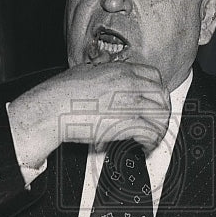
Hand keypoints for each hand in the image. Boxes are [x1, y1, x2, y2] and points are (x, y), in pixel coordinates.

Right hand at [9, 62, 169, 166]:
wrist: (53, 108)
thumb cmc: (62, 93)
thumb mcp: (84, 71)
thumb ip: (100, 70)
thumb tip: (102, 69)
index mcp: (121, 71)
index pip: (155, 76)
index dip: (157, 90)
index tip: (154, 101)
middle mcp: (129, 85)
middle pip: (162, 96)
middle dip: (162, 111)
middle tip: (156, 122)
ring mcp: (130, 104)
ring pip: (161, 115)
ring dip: (159, 128)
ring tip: (151, 138)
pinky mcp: (126, 124)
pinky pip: (152, 132)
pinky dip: (151, 142)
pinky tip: (144, 146)